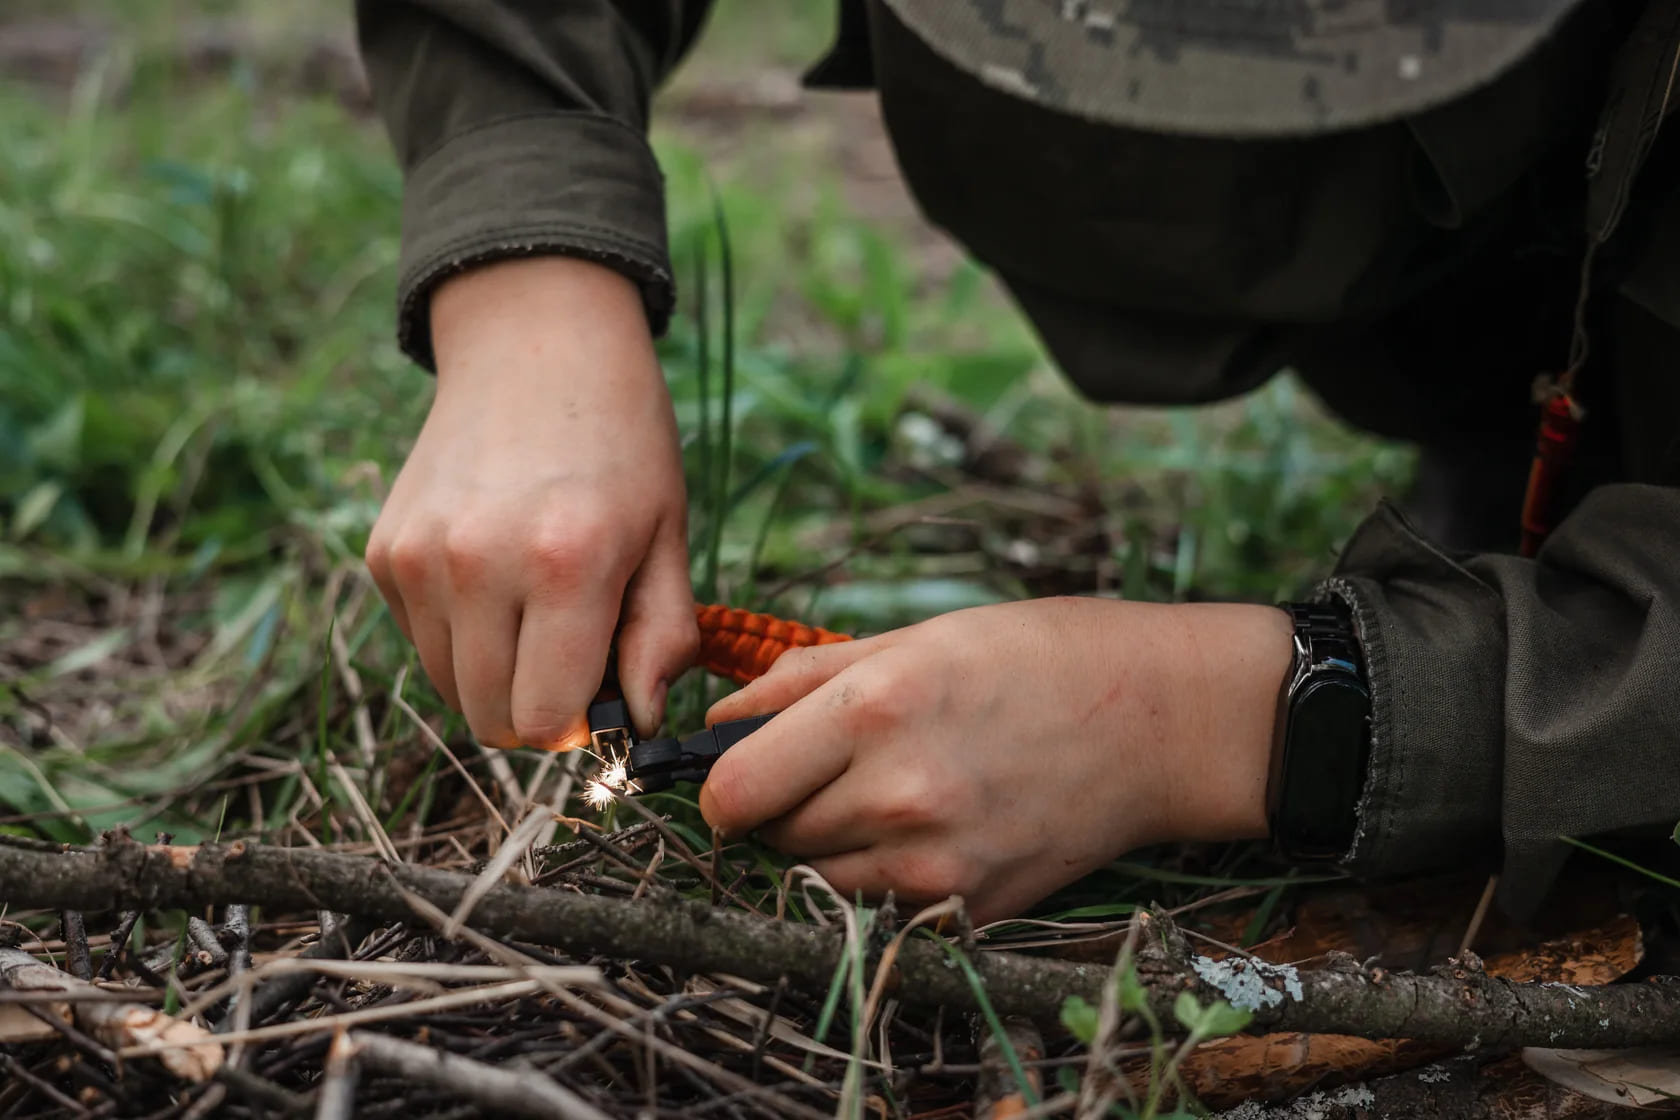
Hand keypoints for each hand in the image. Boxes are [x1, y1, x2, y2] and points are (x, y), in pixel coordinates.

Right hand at [365, 257, 697, 748]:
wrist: (535, 343)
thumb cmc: (621, 442)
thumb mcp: (669, 535)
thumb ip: (661, 638)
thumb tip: (639, 724)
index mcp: (564, 565)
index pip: (542, 721)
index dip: (577, 724)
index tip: (602, 692)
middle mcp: (476, 564)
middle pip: (488, 718)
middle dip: (536, 708)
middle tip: (574, 650)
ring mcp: (418, 557)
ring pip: (448, 686)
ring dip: (495, 672)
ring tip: (535, 602)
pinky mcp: (382, 551)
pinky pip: (421, 640)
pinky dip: (459, 633)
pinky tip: (495, 570)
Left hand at [700, 597, 1291, 923]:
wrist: (1161, 721)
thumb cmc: (1038, 657)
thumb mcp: (915, 637)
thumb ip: (802, 680)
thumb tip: (719, 723)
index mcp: (873, 709)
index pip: (731, 792)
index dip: (717, 785)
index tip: (732, 774)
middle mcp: (899, 794)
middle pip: (768, 839)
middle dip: (774, 807)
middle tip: (822, 770)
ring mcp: (938, 863)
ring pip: (816, 880)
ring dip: (825, 844)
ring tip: (884, 791)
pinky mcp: (970, 908)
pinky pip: (880, 906)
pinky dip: (880, 874)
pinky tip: (929, 824)